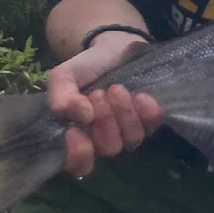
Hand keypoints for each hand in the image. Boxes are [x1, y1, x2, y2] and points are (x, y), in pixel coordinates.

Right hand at [46, 32, 163, 178]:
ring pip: (132, 139)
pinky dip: (145, 108)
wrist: (113, 46)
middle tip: (98, 94)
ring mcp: (130, 131)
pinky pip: (153, 123)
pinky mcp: (151, 118)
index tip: (74, 130)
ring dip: (123, 111)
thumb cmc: (86, 68)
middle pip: (109, 149)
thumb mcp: (63, 77)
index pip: (80, 166)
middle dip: (103, 120)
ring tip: (115, 88)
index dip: (79, 154)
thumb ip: (61, 97)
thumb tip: (82, 117)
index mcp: (80, 137)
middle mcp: (105, 140)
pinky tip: (138, 94)